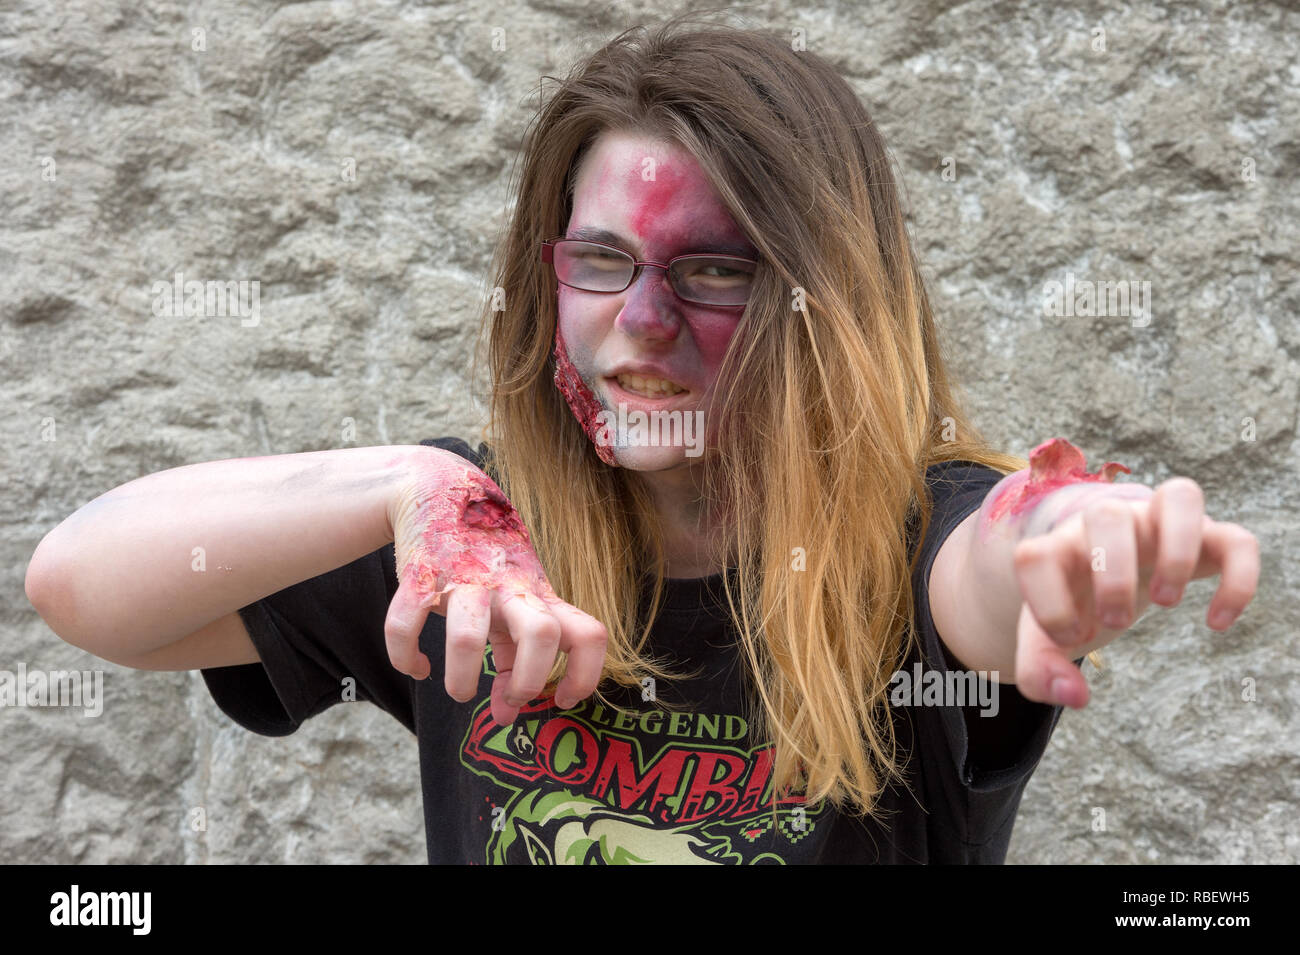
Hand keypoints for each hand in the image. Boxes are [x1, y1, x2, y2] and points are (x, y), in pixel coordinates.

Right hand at [382, 447, 607, 724]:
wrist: (443, 489)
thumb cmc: (486, 561)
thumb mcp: (513, 601)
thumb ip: (515, 658)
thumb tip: (506, 715)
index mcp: (539, 593)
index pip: (587, 633)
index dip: (585, 674)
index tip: (564, 698)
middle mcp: (508, 585)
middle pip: (541, 635)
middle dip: (528, 682)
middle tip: (512, 697)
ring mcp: (464, 577)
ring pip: (468, 635)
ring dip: (461, 678)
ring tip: (459, 691)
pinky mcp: (419, 573)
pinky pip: (405, 623)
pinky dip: (405, 656)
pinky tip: (415, 666)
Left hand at [1010, 476, 1259, 707]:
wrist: (1109, 572)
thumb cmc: (1077, 602)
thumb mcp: (1050, 638)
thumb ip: (1040, 671)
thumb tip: (1074, 697)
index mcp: (1060, 547)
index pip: (1034, 555)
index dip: (1046, 602)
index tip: (1069, 638)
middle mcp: (1107, 523)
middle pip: (1105, 513)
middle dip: (1112, 574)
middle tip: (1117, 621)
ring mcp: (1159, 523)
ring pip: (1180, 495)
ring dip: (1177, 551)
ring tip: (1166, 602)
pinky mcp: (1207, 537)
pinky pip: (1237, 539)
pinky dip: (1238, 580)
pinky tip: (1216, 623)